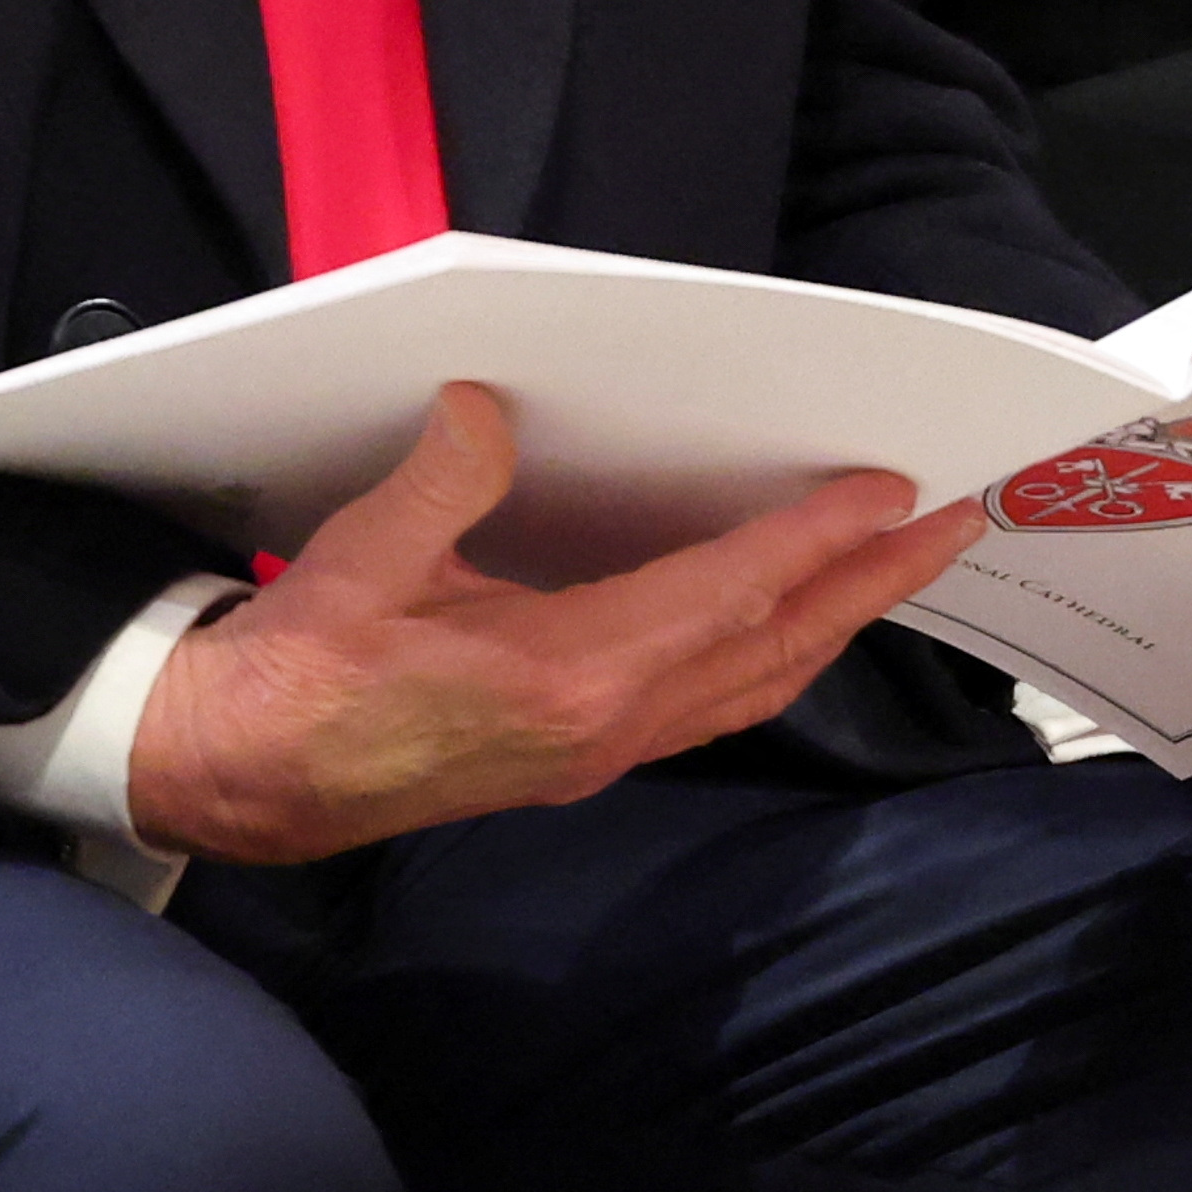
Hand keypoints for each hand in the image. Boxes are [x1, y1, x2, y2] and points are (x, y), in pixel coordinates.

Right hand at [125, 385, 988, 864]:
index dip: (812, 542)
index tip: (888, 493)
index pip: (723, 597)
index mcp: (562, 674)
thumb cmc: (296, 670)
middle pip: (770, 652)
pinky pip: (707, 704)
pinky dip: (768, 653)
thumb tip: (491, 412)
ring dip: (830, 623)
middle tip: (951, 524)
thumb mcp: (361, 559)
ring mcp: (595, 751)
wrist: (240, 778)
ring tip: (895, 563)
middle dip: (867, 587)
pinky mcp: (575, 757)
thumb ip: (440, 481)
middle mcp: (601, 724)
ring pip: (748, 687)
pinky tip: (785, 619)